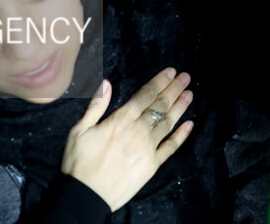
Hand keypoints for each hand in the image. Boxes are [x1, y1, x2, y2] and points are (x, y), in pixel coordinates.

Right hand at [61, 69, 194, 211]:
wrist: (87, 196)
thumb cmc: (79, 163)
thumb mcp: (79, 131)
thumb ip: (95, 106)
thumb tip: (105, 83)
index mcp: (121, 120)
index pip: (146, 95)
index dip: (160, 82)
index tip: (171, 72)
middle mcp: (139, 131)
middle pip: (160, 106)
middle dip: (174, 89)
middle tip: (186, 77)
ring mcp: (148, 148)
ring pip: (168, 123)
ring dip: (180, 107)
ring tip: (189, 94)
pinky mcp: (152, 165)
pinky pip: (170, 147)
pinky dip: (181, 135)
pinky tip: (189, 124)